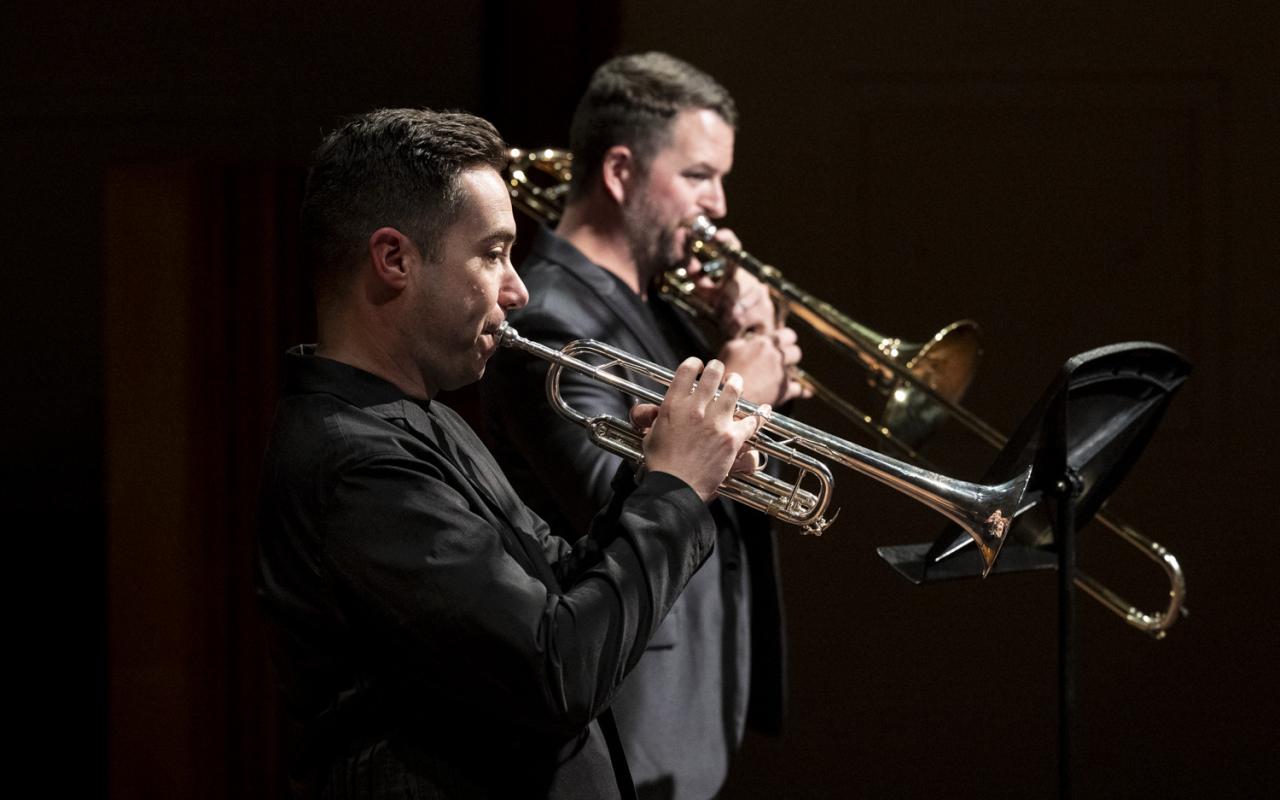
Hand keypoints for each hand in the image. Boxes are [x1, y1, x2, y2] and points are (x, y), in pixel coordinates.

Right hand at [638, 358, 768, 502]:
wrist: (674, 488)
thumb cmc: (661, 465)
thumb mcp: (650, 435)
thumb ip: (655, 419)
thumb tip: (654, 411)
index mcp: (673, 405)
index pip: (687, 369)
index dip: (695, 363)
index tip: (698, 365)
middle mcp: (695, 408)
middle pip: (713, 373)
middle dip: (718, 368)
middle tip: (720, 371)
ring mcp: (715, 422)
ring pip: (734, 389)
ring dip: (736, 383)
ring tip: (736, 383)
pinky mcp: (732, 438)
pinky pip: (751, 421)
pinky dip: (758, 417)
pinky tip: (761, 413)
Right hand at [717, 325, 807, 405]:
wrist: (726, 397)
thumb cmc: (725, 372)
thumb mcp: (730, 348)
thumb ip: (745, 341)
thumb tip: (754, 339)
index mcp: (764, 344)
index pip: (787, 334)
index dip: (787, 339)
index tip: (783, 343)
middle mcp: (776, 357)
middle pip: (796, 351)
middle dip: (790, 355)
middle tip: (783, 359)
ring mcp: (782, 374)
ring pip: (797, 370)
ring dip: (791, 371)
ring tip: (784, 374)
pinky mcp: (784, 391)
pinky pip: (800, 389)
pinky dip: (802, 391)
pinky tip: (806, 392)